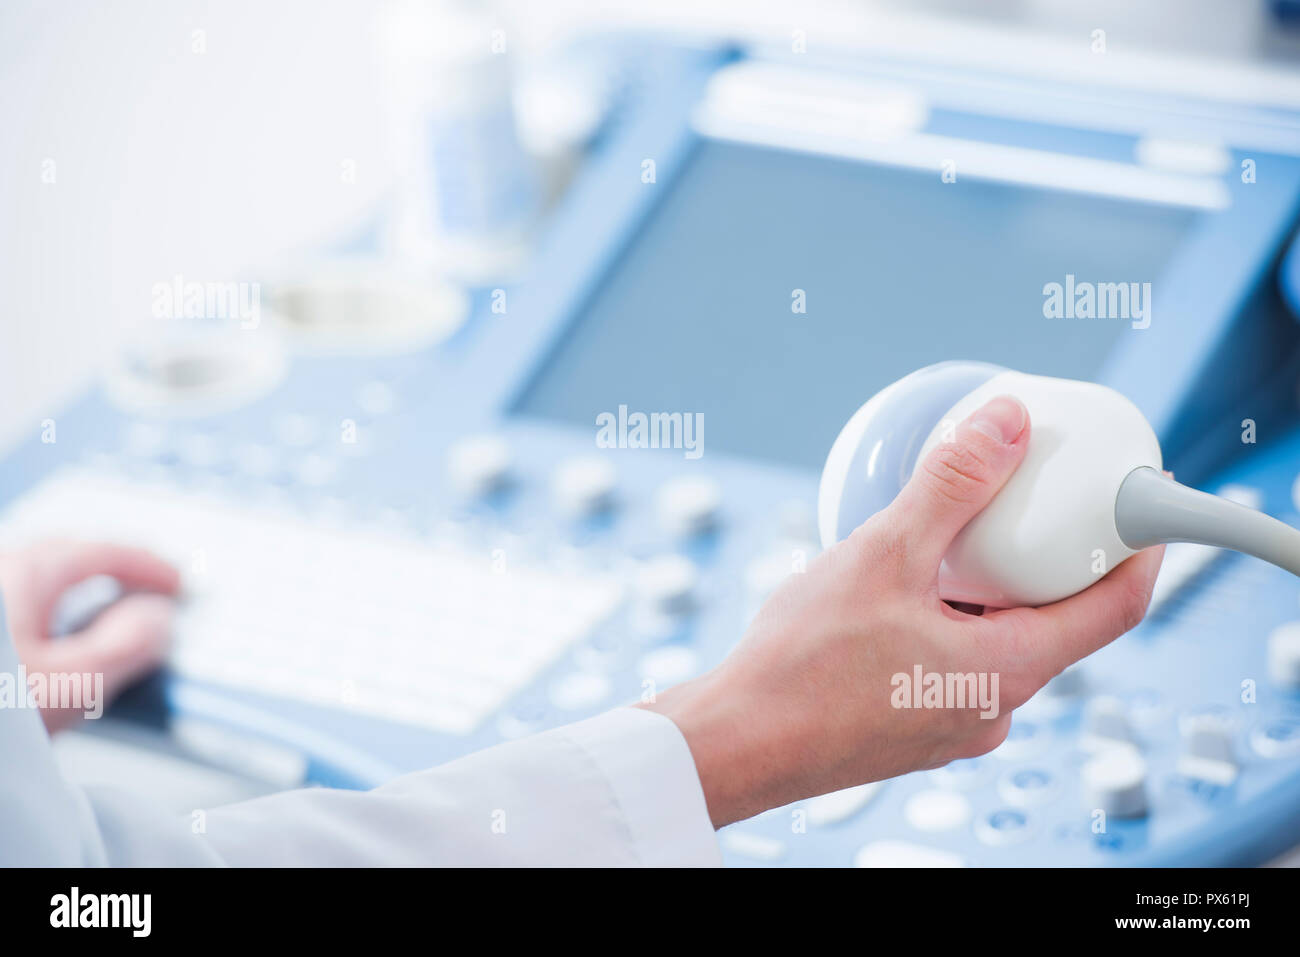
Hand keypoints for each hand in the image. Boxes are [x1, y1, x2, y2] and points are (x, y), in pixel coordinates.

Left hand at [0, 540, 180, 731]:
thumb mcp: (70, 684)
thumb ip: (126, 645)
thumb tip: (160, 618)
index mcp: (27, 574)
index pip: (102, 553)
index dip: (148, 567)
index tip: (178, 584)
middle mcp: (1, 573)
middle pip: (67, 558)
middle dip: (114, 570)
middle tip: (150, 590)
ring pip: (41, 582)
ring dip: (80, 592)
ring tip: (107, 617)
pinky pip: (23, 604)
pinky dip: (53, 612)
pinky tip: (55, 642)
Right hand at [642, 396, 1164, 827]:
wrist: (736, 744)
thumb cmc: (803, 667)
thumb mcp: (882, 556)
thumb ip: (951, 487)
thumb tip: (1008, 425)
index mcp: (1008, 672)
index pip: (1115, 610)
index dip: (1137, 553)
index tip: (1137, 509)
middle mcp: (992, 708)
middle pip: (1055, 623)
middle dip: (1047, 562)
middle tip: (1028, 507)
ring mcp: (952, 725)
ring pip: (997, 643)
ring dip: (987, 592)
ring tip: (946, 544)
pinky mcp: (913, 727)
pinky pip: (953, 663)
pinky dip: (947, 619)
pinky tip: (896, 593)